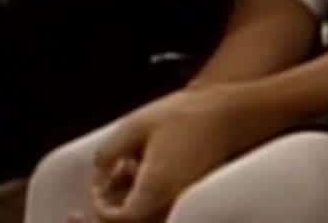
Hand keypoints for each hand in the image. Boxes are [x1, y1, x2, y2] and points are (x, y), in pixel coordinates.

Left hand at [90, 86, 262, 222]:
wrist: (230, 115)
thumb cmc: (186, 116)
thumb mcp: (136, 125)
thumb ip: (109, 151)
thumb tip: (98, 171)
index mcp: (155, 190)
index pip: (120, 219)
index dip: (100, 207)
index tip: (98, 184)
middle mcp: (172, 205)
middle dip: (113, 209)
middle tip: (101, 186)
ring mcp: (184, 205)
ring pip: (147, 217)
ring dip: (129, 201)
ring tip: (126, 166)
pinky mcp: (191, 200)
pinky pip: (162, 209)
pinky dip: (146, 196)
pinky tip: (143, 168)